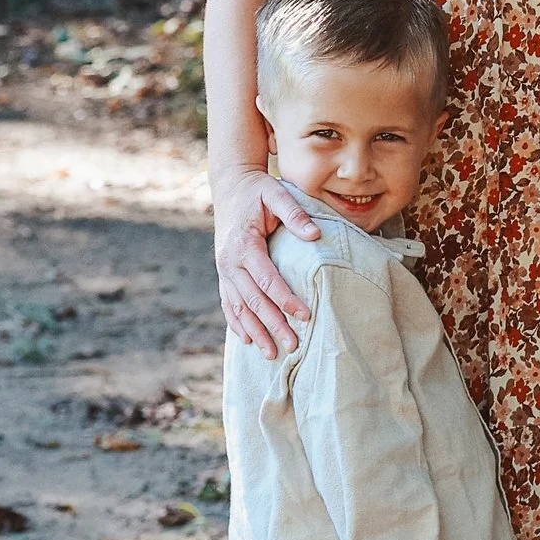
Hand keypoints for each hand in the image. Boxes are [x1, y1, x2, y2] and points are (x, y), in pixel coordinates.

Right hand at [213, 163, 318, 359]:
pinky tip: (247, 339)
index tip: (305, 316)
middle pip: (253, 301)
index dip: (286, 299)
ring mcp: (223, 269)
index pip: (267, 279)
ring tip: (271, 354)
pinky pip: (227, 302)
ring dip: (254, 332)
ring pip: (238, 307)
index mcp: (243, 244)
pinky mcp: (223, 272)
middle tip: (292, 347)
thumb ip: (295, 213)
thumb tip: (315, 233)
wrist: (230, 184)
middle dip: (272, 325)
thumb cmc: (257, 190)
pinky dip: (236, 322)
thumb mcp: (276, 193)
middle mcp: (229, 261)